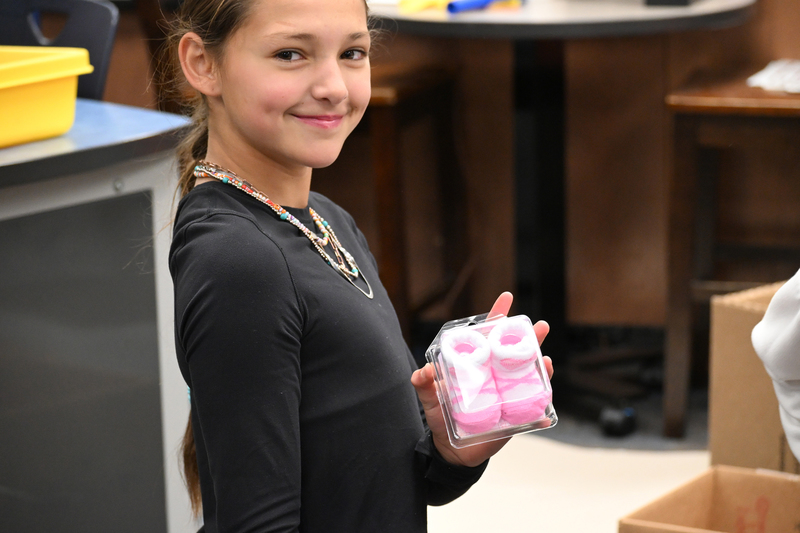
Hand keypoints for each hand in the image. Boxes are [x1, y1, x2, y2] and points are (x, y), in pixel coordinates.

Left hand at [410, 292, 553, 467]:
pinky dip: (540, 410)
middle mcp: (496, 377)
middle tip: (540, 327)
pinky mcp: (514, 417)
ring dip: (540, 368)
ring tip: (545, 361)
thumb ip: (423, 384)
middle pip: (515, 352)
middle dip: (530, 337)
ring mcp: (508, 395)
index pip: (488, 337)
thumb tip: (424, 370)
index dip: (498, 317)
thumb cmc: (440, 419)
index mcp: (477, 366)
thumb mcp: (429, 400)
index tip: (507, 297)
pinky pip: (532, 411)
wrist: (451, 451)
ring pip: (529, 376)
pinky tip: (546, 410)